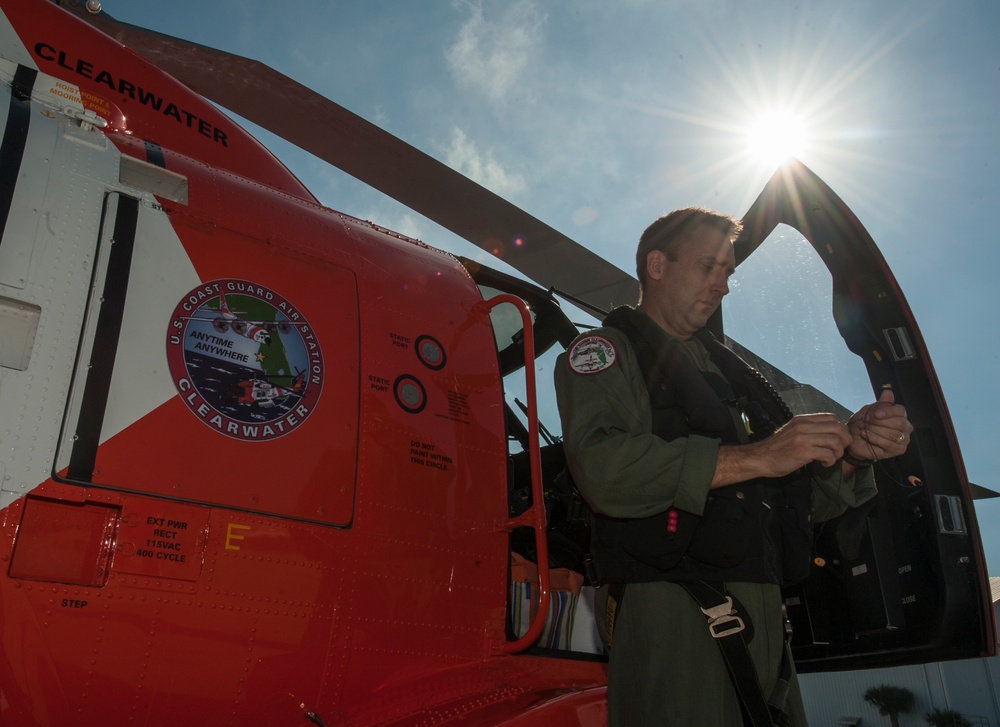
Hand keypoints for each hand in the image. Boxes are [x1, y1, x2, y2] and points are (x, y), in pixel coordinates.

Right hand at [713, 413, 850, 486]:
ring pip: (835, 441)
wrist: (759, 458)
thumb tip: (828, 434)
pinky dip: (830, 460)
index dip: (841, 429)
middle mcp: (803, 425)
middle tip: (839, 450)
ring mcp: (803, 438)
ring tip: (831, 458)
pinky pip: (827, 454)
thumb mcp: (792, 432)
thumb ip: (808, 430)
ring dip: (838, 452)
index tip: (838, 440)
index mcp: (802, 419)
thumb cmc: (776, 449)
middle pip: (837, 427)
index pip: (832, 417)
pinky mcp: (803, 451)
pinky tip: (824, 464)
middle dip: (844, 440)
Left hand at [846, 389, 912, 461]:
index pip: (900, 411)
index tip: (875, 414)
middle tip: (866, 422)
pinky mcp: (898, 450)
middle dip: (880, 422)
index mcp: (900, 415)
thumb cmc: (864, 423)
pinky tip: (865, 435)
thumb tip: (888, 392)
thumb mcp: (869, 410)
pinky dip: (875, 438)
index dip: (888, 411)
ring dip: (875, 430)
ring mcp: (904, 439)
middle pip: (898, 423)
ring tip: (864, 428)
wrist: (854, 439)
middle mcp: (906, 427)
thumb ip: (880, 403)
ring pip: (893, 434)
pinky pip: (889, 444)